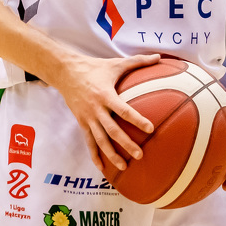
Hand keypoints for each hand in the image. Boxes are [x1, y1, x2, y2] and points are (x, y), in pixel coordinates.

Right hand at [52, 52, 160, 178]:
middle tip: (139, 155)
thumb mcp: (115, 63)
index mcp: (106, 95)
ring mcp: (88, 118)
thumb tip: (160, 57)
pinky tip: (102, 168)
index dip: (137, 120)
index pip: (123, 110)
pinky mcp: (81, 122)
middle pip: (112, 130)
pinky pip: (88, 142)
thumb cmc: (94, 67)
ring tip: (124, 167)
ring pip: (100, 140)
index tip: (150, 129)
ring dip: (111, 155)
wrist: (65, 72)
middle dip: (125, 144)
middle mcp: (96, 109)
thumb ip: (138, 61)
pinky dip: (95, 156)